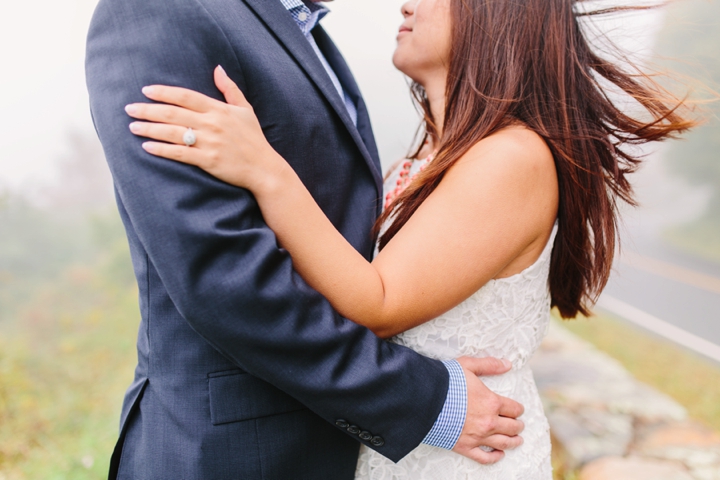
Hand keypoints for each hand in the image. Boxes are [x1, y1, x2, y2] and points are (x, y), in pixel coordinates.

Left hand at [125, 66, 286, 191]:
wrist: (264, 168)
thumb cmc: (254, 139)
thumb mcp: (246, 110)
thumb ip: (230, 89)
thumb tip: (218, 69)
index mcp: (219, 109)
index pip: (185, 96)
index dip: (164, 92)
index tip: (145, 90)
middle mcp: (212, 124)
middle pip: (173, 113)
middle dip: (148, 110)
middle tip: (129, 109)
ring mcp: (210, 142)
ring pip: (172, 132)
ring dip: (149, 129)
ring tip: (133, 127)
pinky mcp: (208, 160)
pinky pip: (179, 153)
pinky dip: (161, 150)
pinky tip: (147, 147)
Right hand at [452, 357, 524, 464]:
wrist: (424, 399)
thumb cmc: (445, 381)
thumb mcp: (468, 366)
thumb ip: (489, 365)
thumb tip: (507, 364)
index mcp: (492, 402)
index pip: (514, 409)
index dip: (518, 409)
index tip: (518, 409)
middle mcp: (489, 422)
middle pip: (512, 427)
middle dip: (518, 425)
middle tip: (519, 425)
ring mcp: (478, 437)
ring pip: (503, 443)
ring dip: (513, 442)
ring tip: (517, 440)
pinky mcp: (465, 447)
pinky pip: (485, 458)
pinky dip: (495, 457)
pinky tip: (500, 454)